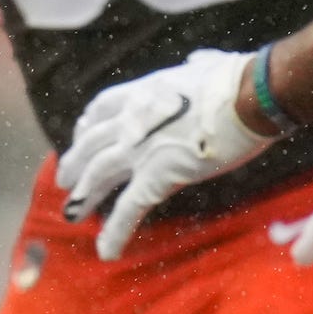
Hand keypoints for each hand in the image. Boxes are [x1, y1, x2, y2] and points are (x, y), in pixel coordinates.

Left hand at [56, 49, 275, 261]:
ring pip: (98, 176)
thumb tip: (197, 62)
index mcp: (144, 92)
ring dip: (82, 197)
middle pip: (91, 144)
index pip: (103, 107)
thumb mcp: (207, 66)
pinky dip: (114, 231)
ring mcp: (140, 149)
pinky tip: (105, 251)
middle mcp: (132, 120)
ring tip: (70, 213)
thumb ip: (195, 67)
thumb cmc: (239, 79)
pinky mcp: (156, 176)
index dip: (88, 124)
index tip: (81, 133)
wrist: (250, 95)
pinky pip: (128, 208)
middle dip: (74, 163)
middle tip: (63, 180)